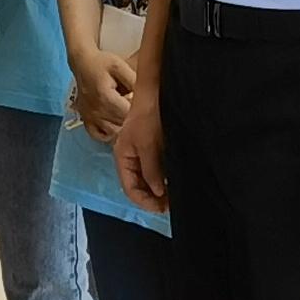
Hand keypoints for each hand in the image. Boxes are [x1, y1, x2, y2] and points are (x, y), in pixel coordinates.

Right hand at [69, 45, 133, 139]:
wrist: (82, 63)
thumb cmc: (101, 63)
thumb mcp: (120, 66)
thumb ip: (134, 80)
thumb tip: (146, 94)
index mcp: (105, 97)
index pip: (128, 114)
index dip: (138, 111)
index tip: (142, 104)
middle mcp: (96, 110)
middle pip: (122, 125)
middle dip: (132, 119)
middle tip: (135, 107)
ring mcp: (90, 117)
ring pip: (113, 133)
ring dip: (122, 126)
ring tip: (126, 113)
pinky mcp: (86, 120)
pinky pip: (99, 135)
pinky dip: (109, 133)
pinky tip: (114, 124)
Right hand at [116, 80, 168, 214]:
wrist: (158, 90)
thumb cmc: (149, 115)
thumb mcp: (148, 145)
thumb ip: (151, 170)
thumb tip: (157, 192)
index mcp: (123, 157)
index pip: (130, 189)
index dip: (145, 201)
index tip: (162, 208)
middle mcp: (132, 157)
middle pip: (139, 186)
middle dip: (154, 197)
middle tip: (172, 204)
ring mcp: (144, 152)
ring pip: (150, 178)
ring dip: (161, 188)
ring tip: (176, 194)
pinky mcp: (155, 146)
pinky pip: (159, 168)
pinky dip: (166, 177)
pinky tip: (176, 179)